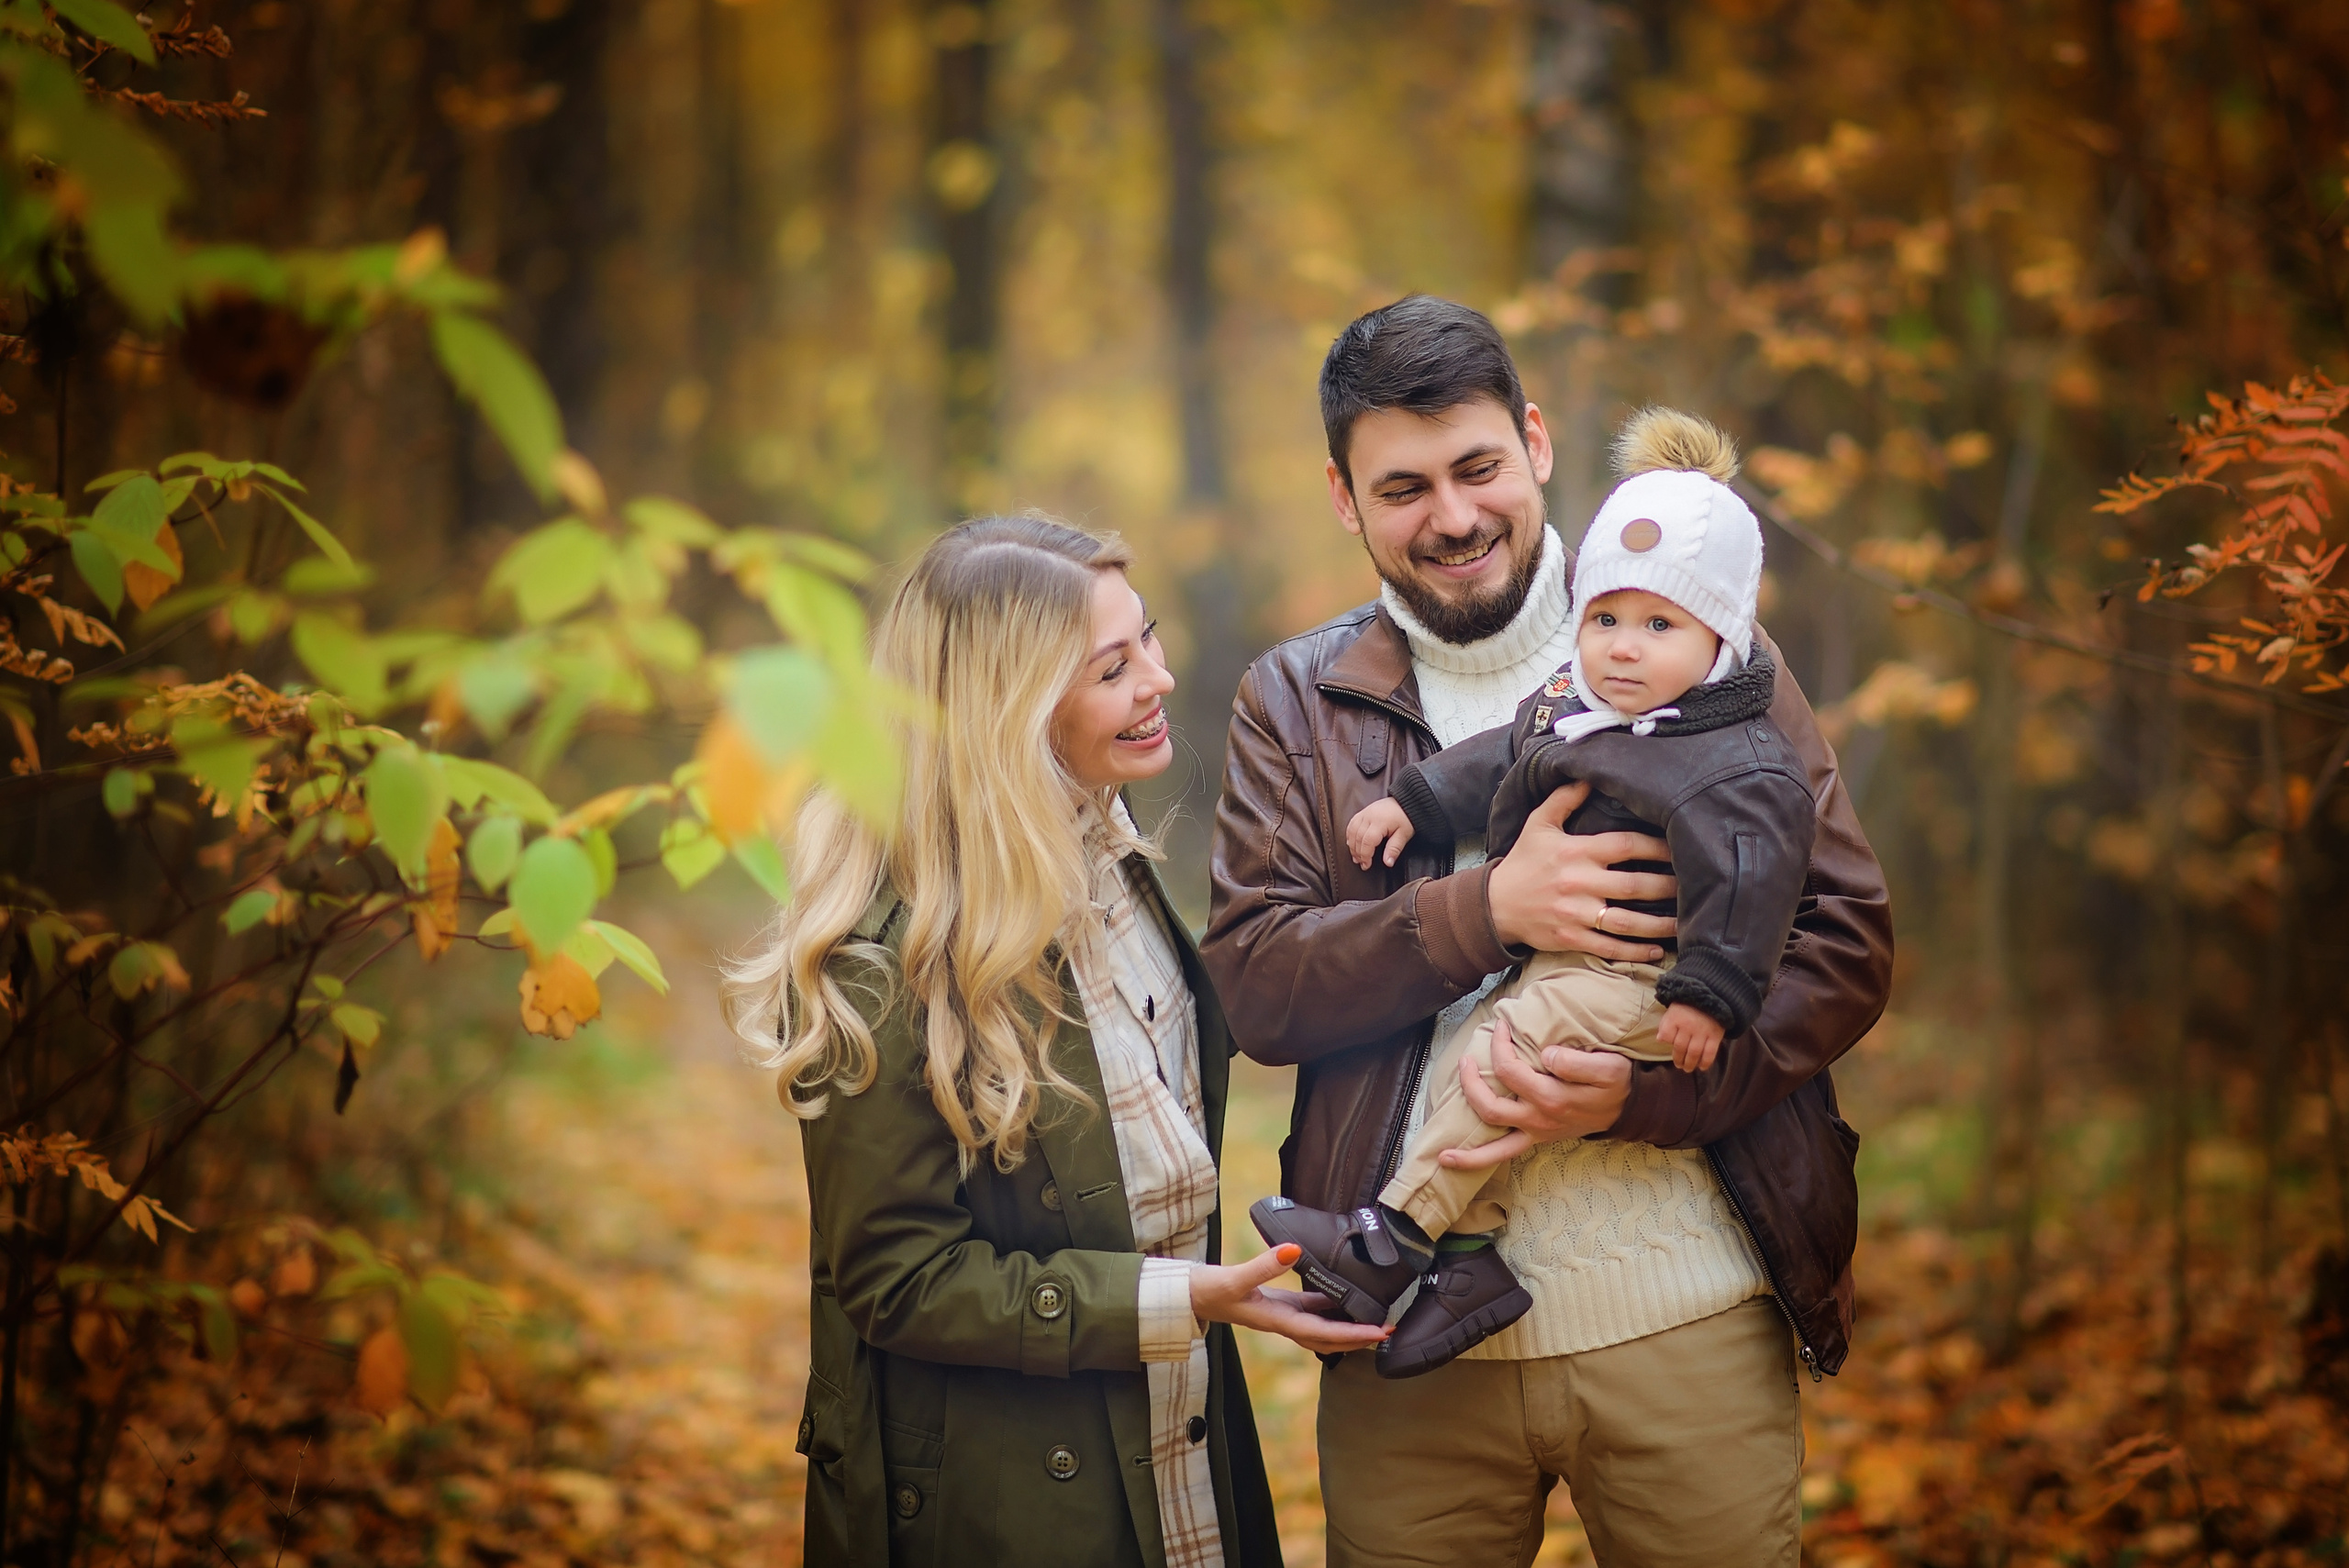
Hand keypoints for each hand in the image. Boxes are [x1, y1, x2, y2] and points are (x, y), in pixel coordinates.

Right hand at [1190, 1243, 1391, 1354]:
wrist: (1186, 1296)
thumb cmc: (1206, 1290)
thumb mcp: (1233, 1277)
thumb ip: (1263, 1265)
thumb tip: (1294, 1250)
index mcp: (1277, 1320)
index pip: (1324, 1333)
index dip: (1354, 1336)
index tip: (1381, 1333)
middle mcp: (1282, 1323)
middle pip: (1328, 1340)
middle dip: (1358, 1339)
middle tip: (1388, 1330)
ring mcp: (1280, 1314)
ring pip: (1321, 1328)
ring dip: (1346, 1329)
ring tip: (1373, 1318)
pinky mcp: (1275, 1303)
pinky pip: (1309, 1312)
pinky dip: (1329, 1310)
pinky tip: (1341, 1297)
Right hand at [1346, 799, 1416, 869]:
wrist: (1405, 801)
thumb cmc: (1406, 817)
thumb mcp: (1404, 834)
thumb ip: (1394, 849)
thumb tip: (1388, 863)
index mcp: (1380, 822)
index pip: (1367, 842)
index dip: (1365, 855)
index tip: (1366, 865)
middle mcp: (1369, 816)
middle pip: (1357, 838)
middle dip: (1358, 853)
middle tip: (1361, 863)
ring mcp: (1365, 813)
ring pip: (1352, 831)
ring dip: (1352, 845)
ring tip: (1355, 856)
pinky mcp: (1363, 812)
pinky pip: (1351, 824)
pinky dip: (1349, 835)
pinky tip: (1351, 842)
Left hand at [1434, 1017, 1630, 1170]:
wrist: (1628, 1108)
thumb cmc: (1616, 1084)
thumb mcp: (1608, 1067)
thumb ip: (1577, 1063)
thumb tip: (1545, 1055)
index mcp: (1553, 1098)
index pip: (1509, 1071)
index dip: (1500, 1046)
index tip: (1502, 1027)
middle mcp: (1539, 1120)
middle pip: (1490, 1105)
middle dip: (1471, 1081)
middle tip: (1467, 1058)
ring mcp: (1535, 1133)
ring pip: (1491, 1142)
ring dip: (1464, 1135)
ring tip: (1442, 1123)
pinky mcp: (1535, 1139)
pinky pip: (1500, 1154)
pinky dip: (1473, 1160)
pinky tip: (1449, 1159)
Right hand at [1485, 782, 1676, 958]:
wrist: (1494, 905)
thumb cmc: (1522, 862)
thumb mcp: (1538, 824)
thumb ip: (1564, 799)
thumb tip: (1588, 775)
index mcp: (1576, 852)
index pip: (1625, 846)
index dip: (1657, 847)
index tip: (1681, 848)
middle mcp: (1579, 883)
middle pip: (1634, 885)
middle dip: (1669, 887)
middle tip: (1695, 887)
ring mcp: (1576, 914)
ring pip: (1627, 922)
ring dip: (1660, 924)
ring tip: (1685, 923)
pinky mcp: (1571, 939)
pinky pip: (1609, 948)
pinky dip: (1634, 952)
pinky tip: (1655, 950)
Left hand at [1657, 1002, 1722, 1071]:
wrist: (1713, 997)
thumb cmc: (1688, 1006)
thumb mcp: (1673, 1010)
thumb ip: (1666, 1024)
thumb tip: (1660, 1040)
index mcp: (1675, 1018)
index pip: (1666, 1035)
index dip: (1667, 1042)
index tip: (1670, 1046)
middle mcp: (1688, 1026)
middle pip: (1680, 1047)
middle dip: (1678, 1059)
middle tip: (1679, 1065)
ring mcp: (1702, 1031)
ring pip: (1694, 1052)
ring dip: (1690, 1063)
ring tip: (1687, 1068)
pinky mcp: (1715, 1035)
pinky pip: (1710, 1052)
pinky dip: (1705, 1062)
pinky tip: (1702, 1067)